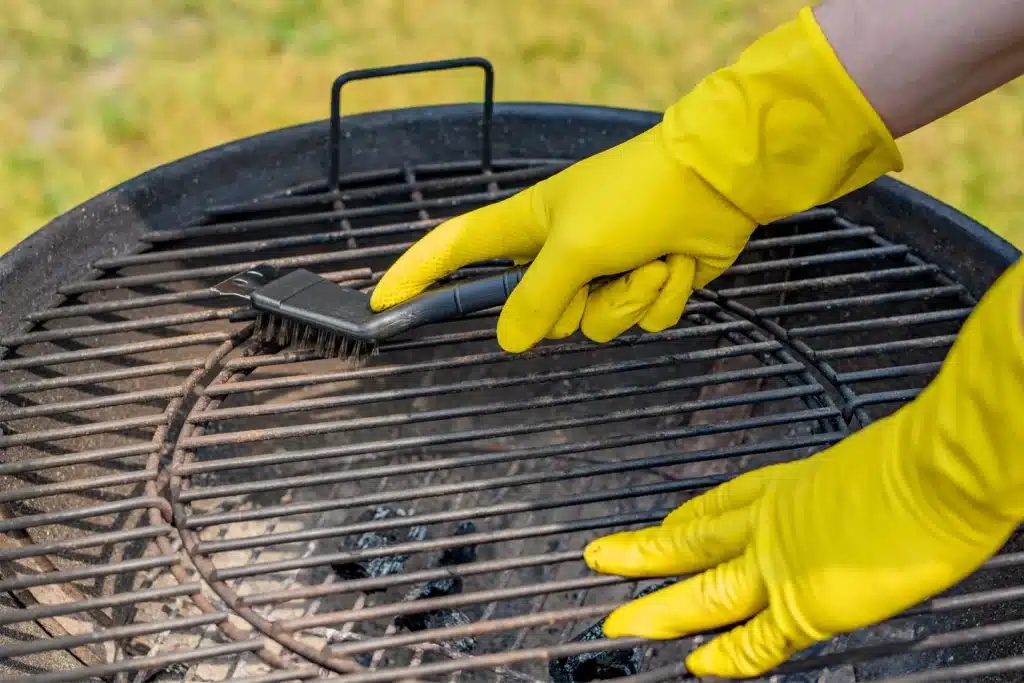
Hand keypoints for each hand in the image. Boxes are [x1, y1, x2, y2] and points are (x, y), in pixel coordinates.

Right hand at [371, 7, 900, 352]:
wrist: (720, 183)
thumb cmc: (638, 195)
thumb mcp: (575, 246)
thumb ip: (537, 299)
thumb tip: (510, 340)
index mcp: (529, 227)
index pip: (455, 250)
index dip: (417, 274)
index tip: (384, 302)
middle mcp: (560, 252)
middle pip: (541, 314)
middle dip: (580, 302)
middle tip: (605, 267)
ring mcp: (604, 271)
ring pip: (596, 325)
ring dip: (630, 298)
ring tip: (653, 259)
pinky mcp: (643, 284)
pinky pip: (640, 321)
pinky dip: (661, 297)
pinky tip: (678, 263)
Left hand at [584, 258, 1023, 677]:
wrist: (939, 473)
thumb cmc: (923, 458)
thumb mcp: (870, 465)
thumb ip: (845, 492)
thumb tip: (862, 502)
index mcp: (790, 484)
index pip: (721, 504)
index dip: (685, 519)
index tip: (661, 524)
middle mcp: (773, 522)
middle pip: (691, 540)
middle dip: (643, 552)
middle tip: (599, 557)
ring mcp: (783, 564)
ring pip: (704, 591)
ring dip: (659, 608)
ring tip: (619, 621)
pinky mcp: (807, 604)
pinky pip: (757, 640)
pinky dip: (727, 658)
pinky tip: (699, 668)